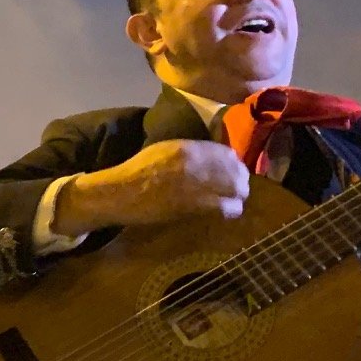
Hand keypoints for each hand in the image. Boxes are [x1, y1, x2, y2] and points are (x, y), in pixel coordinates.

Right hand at [55, 140, 250, 234]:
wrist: (120, 193)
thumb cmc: (135, 171)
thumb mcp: (162, 151)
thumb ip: (187, 152)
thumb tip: (208, 158)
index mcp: (188, 148)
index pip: (226, 153)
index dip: (234, 163)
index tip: (234, 171)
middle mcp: (197, 163)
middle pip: (235, 171)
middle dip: (240, 181)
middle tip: (239, 189)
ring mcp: (197, 184)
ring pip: (235, 189)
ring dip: (237, 196)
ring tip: (234, 201)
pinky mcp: (195, 204)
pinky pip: (225, 206)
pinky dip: (230, 210)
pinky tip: (227, 212)